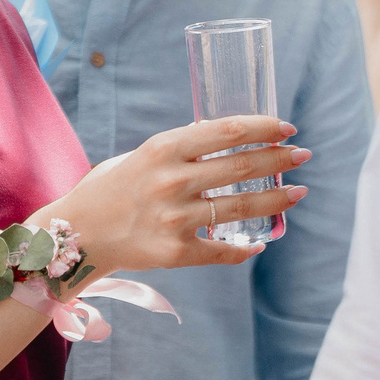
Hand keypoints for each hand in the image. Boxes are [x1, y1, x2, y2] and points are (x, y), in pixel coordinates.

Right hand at [41, 115, 309, 275]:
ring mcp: (175, 218)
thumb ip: (182, 149)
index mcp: (163, 149)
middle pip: (242, 167)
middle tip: (303, 155)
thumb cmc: (112, 188)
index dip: (264, 128)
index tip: (287, 128)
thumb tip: (229, 138)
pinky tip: (262, 243)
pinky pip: (222, 250)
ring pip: (241, 207)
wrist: (76, 233)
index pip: (226, 131)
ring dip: (277, 200)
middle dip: (280, 159)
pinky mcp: (174, 252)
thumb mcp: (142, 155)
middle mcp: (172, 181)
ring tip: (298, 192)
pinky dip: (245, 248)